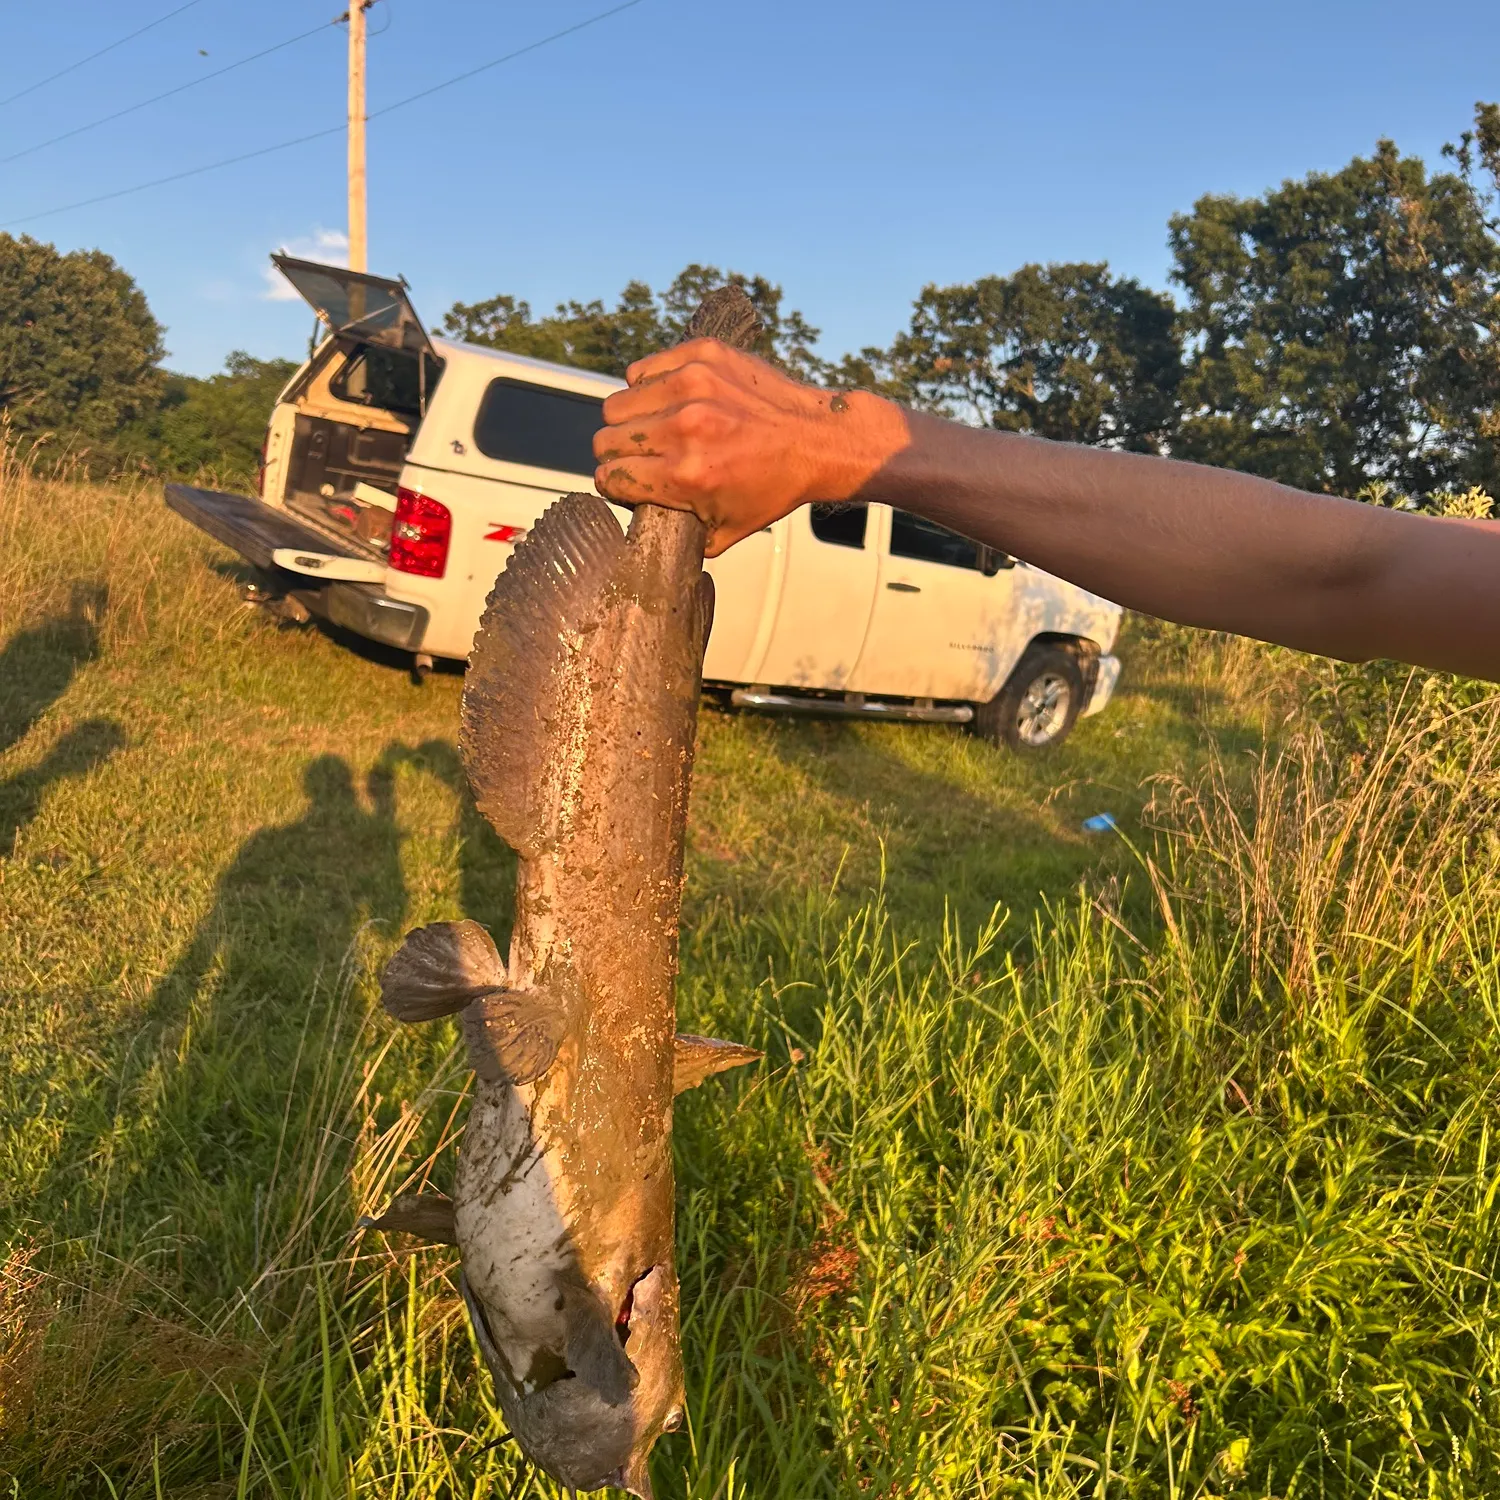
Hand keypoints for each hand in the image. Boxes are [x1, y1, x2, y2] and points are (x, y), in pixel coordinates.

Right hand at [592, 339, 908, 554]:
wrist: (815, 440)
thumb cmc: (772, 488)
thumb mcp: (725, 533)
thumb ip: (678, 534)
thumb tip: (642, 523)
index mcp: (686, 475)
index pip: (610, 477)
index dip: (616, 485)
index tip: (628, 482)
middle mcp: (684, 428)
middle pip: (605, 439)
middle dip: (617, 454)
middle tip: (642, 457)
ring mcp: (692, 386)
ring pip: (618, 402)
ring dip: (630, 419)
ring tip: (655, 428)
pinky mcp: (701, 356)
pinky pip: (643, 369)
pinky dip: (649, 385)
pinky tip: (670, 400)